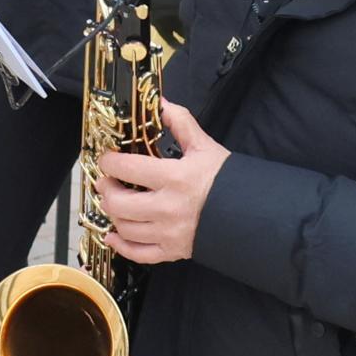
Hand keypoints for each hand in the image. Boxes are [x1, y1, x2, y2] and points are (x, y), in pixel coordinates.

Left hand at [95, 102, 226, 263]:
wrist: (249, 212)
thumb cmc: (226, 179)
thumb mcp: (204, 146)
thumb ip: (181, 122)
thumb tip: (161, 102)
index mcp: (174, 177)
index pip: (126, 169)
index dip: (109, 162)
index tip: (108, 158)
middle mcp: (167, 207)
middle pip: (118, 202)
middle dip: (106, 188)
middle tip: (107, 180)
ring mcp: (168, 232)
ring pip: (124, 227)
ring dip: (112, 213)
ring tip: (114, 201)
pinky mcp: (172, 250)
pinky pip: (137, 253)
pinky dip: (120, 245)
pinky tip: (114, 234)